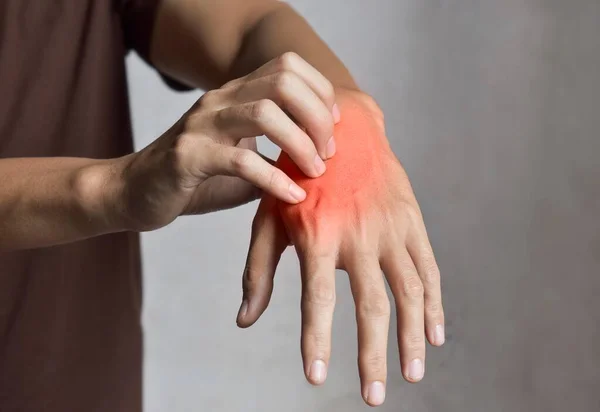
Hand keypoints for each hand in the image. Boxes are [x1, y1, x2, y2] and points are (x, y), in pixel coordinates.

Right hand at [111, 53, 339, 229]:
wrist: (132, 193)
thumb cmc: (193, 179)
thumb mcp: (242, 161)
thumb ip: (276, 157)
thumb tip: (319, 165)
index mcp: (234, 94)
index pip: (287, 66)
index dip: (320, 92)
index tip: (333, 128)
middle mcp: (219, 100)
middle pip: (283, 83)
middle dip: (317, 117)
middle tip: (329, 153)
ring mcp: (201, 125)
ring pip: (265, 113)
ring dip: (301, 145)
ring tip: (315, 172)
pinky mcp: (187, 157)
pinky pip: (241, 160)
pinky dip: (275, 179)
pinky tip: (292, 196)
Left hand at [237, 90, 444, 406]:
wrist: (343, 128)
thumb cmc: (298, 177)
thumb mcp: (270, 216)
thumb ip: (258, 269)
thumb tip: (244, 320)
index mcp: (318, 233)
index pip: (317, 299)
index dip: (317, 341)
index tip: (317, 379)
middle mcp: (359, 233)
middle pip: (371, 305)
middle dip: (372, 356)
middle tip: (373, 398)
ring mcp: (392, 227)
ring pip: (409, 293)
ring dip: (411, 339)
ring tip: (411, 376)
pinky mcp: (413, 222)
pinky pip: (429, 270)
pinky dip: (434, 305)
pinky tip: (435, 336)